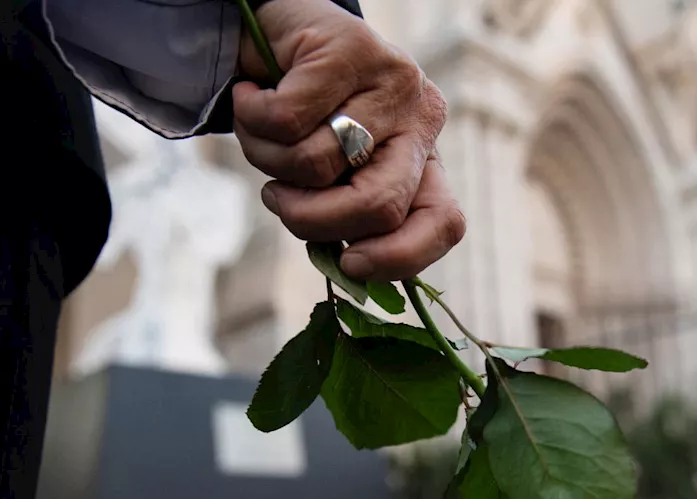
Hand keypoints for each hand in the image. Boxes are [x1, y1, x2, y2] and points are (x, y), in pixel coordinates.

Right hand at [232, 0, 464, 280]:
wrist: (272, 32)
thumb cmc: (301, 118)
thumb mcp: (329, 174)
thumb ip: (342, 214)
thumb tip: (345, 269)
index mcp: (424, 159)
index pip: (445, 222)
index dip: (400, 258)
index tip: (349, 263)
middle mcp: (421, 120)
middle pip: (380, 205)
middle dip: (313, 219)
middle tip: (277, 199)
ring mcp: (394, 81)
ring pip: (318, 165)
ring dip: (267, 160)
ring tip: (260, 133)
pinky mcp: (352, 48)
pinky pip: (286, 120)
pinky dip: (251, 117)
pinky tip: (251, 95)